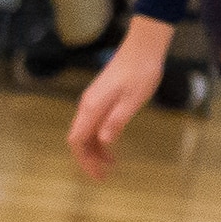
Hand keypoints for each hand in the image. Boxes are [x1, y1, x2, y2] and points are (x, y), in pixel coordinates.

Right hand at [67, 20, 175, 176]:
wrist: (143, 46)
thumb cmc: (142, 72)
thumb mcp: (134, 99)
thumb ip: (117, 120)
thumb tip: (103, 142)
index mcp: (92, 107)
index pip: (77, 141)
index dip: (84, 160)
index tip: (97, 175)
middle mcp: (87, 105)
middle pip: (79, 139)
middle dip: (88, 159)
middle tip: (103, 175)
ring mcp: (93, 100)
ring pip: (86, 131)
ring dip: (95, 149)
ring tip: (110, 163)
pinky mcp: (100, 96)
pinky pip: (93, 122)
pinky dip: (99, 137)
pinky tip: (111, 143)